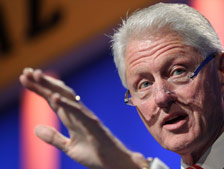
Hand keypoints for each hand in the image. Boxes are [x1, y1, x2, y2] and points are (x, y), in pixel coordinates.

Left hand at [19, 68, 147, 168]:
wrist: (114, 162)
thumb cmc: (95, 154)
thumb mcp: (68, 147)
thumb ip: (53, 137)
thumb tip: (35, 128)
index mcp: (71, 118)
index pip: (53, 99)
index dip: (39, 89)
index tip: (26, 78)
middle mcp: (78, 113)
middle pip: (58, 93)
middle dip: (42, 83)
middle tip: (27, 72)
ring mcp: (85, 116)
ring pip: (67, 97)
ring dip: (51, 86)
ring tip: (37, 76)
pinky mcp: (92, 123)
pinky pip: (78, 111)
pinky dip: (66, 104)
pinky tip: (54, 97)